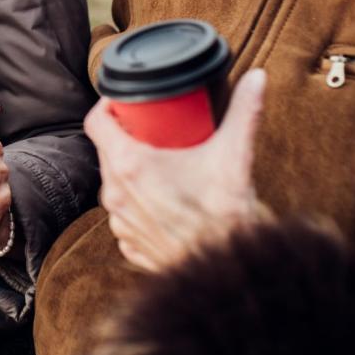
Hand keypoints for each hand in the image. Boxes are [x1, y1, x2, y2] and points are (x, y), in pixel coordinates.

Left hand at [83, 69, 265, 272]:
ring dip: (132, 171)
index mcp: (129, 166)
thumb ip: (245, 112)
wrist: (227, 276)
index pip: (96, 122)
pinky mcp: (130, 245)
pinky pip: (126, 214)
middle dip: (127, 135)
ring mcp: (120, 223)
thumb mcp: (234, 156)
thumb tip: (257, 78)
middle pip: (107, 150)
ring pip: (115, 183)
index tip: (127, 101)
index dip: (108, 106)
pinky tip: (162, 199)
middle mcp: (116, 194)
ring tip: (160, 161)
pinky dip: (140, 203)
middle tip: (153, 127)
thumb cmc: (225, 218)